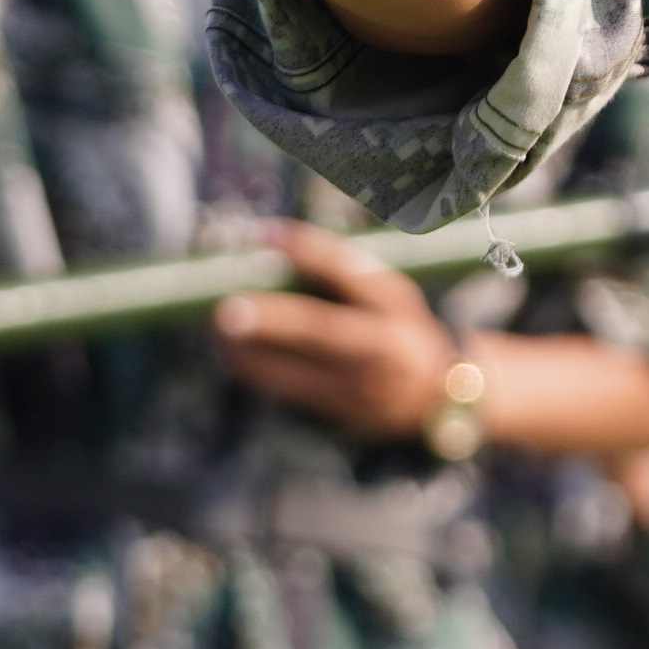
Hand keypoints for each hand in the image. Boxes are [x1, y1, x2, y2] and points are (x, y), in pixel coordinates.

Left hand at [207, 225, 468, 444]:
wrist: (431, 398)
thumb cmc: (394, 328)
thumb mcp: (386, 294)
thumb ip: (341, 273)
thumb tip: (268, 246)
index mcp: (393, 305)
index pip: (349, 270)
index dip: (307, 249)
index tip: (263, 233)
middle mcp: (381, 346)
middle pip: (320, 331)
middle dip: (270, 320)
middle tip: (226, 311)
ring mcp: (362, 386)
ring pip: (294, 372)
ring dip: (247, 353)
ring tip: (218, 330)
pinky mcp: (341, 416)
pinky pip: (288, 394)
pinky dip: (256, 373)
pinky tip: (234, 355)